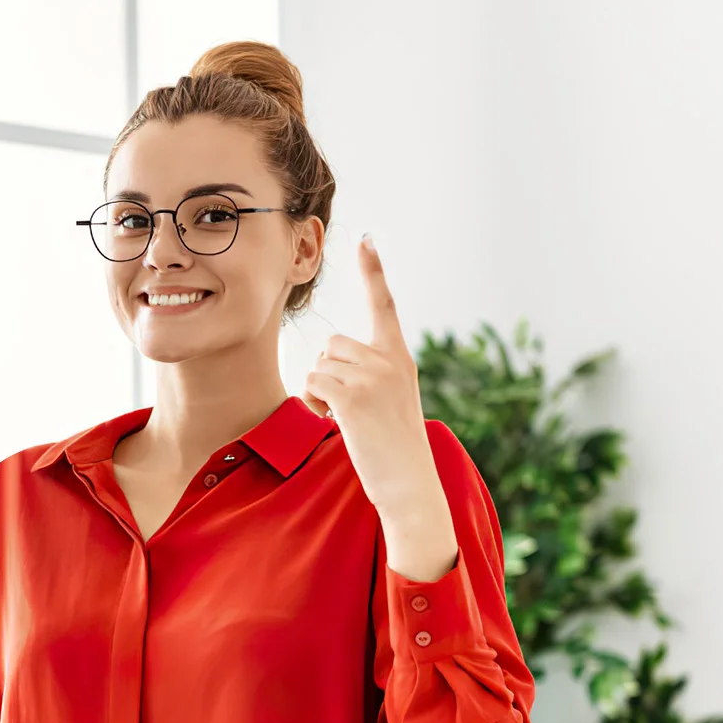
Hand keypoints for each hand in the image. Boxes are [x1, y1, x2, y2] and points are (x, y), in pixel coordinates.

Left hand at [303, 236, 457, 580]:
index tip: (366, 240)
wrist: (409, 483)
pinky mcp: (353, 395)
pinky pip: (313, 385)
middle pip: (332, 345)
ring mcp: (373, 376)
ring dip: (319, 394)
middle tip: (348, 410)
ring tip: (347, 421)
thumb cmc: (393, 450)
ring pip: (319, 366)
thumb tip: (325, 365)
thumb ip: (370, 375)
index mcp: (400, 358)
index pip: (385, 306)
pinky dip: (315, 407)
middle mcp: (390, 359)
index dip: (374, 272)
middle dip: (328, 376)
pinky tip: (337, 425)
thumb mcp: (392, 402)